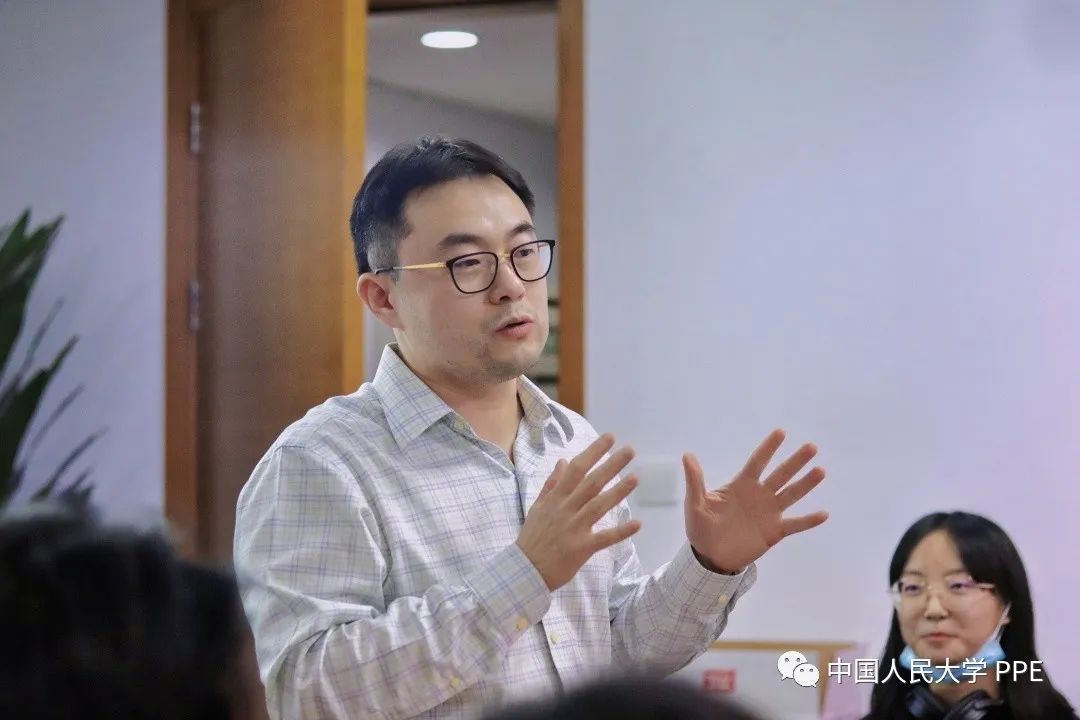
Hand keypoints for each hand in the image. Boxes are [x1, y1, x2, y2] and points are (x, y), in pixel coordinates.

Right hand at [517, 434, 640, 589]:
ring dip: (618, 492)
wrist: (524, 570)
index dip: (593, 452)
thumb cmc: (532, 538)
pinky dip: (620, 532)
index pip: (576, 469)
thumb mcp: (538, 507)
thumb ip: (551, 485)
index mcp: (555, 499)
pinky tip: (637, 523)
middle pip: (591, 483)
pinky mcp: (581, 549)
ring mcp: (574, 529)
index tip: (609, 438)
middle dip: (611, 465)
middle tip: (630, 450)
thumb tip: (563, 462)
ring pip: (598, 506)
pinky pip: (604, 539)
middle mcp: (565, 510)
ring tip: (636, 478)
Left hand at [684, 429, 827, 573]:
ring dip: (806, 484)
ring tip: (821, 470)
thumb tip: (687, 455)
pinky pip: (795, 525)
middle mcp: (759, 495)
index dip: (768, 448)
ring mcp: (769, 513)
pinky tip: (824, 513)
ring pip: (791, 494)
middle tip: (811, 446)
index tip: (781, 432)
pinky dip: (809, 520)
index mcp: (741, 485)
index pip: (757, 462)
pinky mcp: (774, 532)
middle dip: (795, 461)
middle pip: (781, 474)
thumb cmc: (701, 527)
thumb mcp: (695, 503)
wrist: (710, 556)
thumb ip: (695, 480)